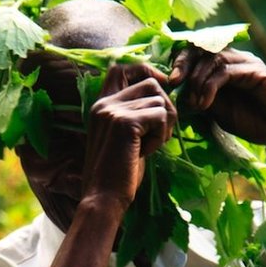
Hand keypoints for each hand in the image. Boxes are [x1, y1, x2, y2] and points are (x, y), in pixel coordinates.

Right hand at [83, 63, 176, 209]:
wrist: (103, 198)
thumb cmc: (117, 174)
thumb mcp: (124, 138)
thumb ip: (135, 115)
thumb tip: (163, 98)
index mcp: (100, 105)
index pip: (121, 68)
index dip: (145, 70)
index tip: (161, 85)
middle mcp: (104, 103)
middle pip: (151, 83)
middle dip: (165, 107)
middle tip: (157, 135)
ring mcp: (113, 111)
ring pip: (160, 100)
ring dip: (163, 126)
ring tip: (147, 147)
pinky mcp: (125, 123)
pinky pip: (160, 116)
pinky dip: (160, 137)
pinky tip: (145, 152)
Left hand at [169, 47, 265, 181]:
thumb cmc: (254, 122)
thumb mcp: (217, 112)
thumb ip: (199, 99)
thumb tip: (175, 96)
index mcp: (222, 66)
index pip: (194, 53)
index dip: (177, 62)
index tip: (164, 81)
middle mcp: (233, 59)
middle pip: (199, 47)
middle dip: (181, 63)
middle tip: (171, 83)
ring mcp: (245, 62)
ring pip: (211, 57)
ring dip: (196, 80)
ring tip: (194, 103)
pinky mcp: (255, 71)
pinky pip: (225, 71)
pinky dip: (210, 86)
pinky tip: (205, 103)